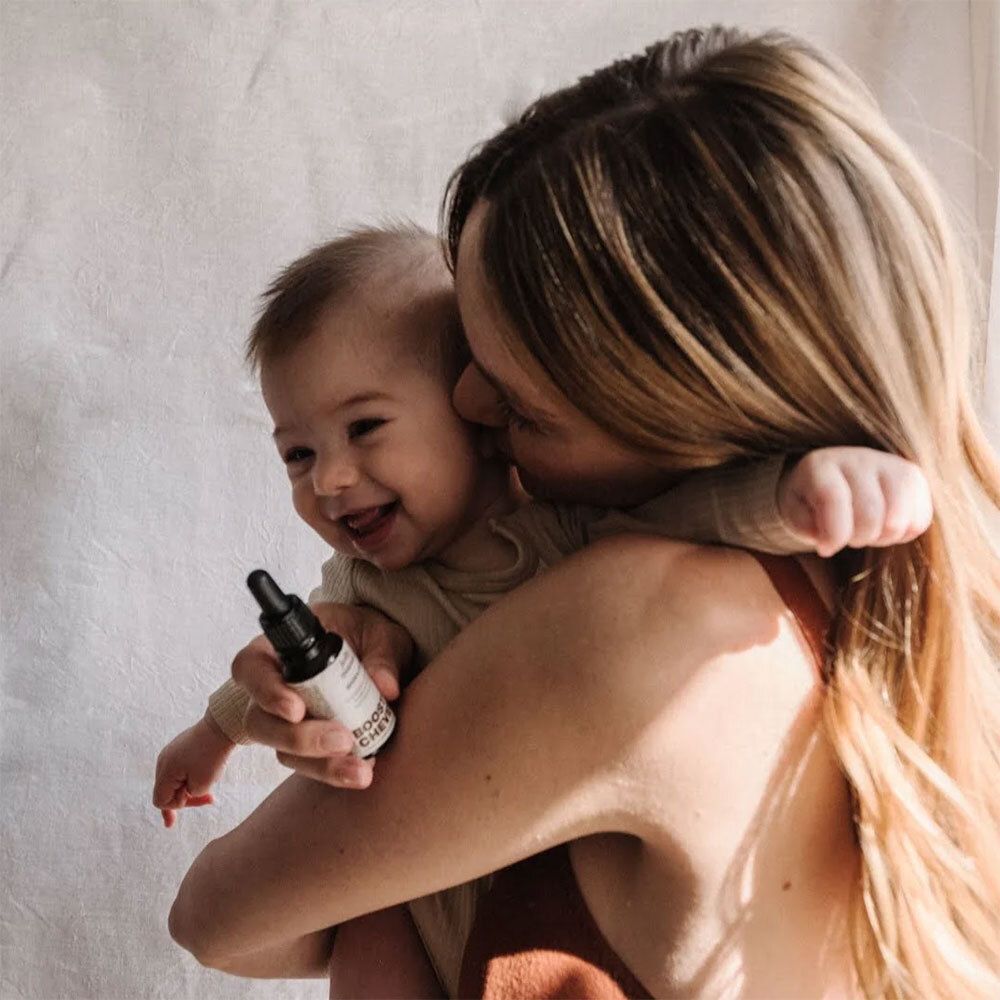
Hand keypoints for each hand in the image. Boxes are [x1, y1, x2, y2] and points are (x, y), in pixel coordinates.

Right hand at [154, 714, 235, 827]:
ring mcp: (171, 752)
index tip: (196, 797)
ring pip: (177, 779)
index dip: (177, 806)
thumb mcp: (201, 786)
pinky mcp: (181, 746)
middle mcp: (164, 761)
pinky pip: (183, 767)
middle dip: (188, 796)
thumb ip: (188, 796)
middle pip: (167, 790)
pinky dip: (194, 773)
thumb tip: (184, 790)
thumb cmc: (212, 757)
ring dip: (193, 785)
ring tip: (213, 778)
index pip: (160, 801)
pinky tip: (211, 769)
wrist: (223, 726)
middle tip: (211, 799)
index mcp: (165, 771)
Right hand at [231, 603, 411, 788]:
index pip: (250, 668)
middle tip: (342, 740)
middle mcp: (271, 690)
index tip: (297, 710)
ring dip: (321, 765)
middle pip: (261, 722)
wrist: (377, 656)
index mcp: (277, 651)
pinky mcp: (306, 748)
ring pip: (284, 752)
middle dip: (299, 738)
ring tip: (360, 769)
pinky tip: (362, 771)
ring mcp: (285, 723)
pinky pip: (309, 766)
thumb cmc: (367, 635)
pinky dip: (335, 772)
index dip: (266, 692)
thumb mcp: (380, 635)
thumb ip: (382, 656)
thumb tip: (386, 687)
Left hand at [778, 447, 932, 556]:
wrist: (832, 480)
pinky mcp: (913, 475)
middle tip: (849, 538)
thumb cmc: (809, 503)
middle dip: (858, 538)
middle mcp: (857, 458)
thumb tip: (830, 541)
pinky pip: (921, 517)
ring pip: (900, 515)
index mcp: (821, 466)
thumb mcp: (795, 515)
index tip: (826, 549)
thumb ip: (806, 527)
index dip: (833, 533)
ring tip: (868, 534)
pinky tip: (887, 528)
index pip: (834, 498)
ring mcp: (890, 464)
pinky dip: (905, 533)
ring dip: (884, 537)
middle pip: (870, 512)